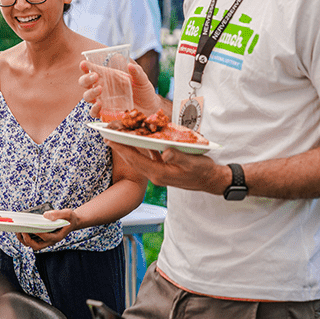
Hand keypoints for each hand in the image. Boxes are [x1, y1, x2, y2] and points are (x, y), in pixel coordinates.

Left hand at [17, 208, 79, 250]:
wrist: (71, 222)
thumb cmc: (69, 218)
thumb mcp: (68, 213)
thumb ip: (58, 214)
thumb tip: (45, 215)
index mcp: (57, 237)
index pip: (46, 237)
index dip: (38, 233)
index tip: (31, 227)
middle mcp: (50, 241)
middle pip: (36, 246)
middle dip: (27, 240)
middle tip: (21, 231)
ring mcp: (45, 241)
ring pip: (32, 245)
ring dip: (24, 239)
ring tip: (18, 230)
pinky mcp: (41, 238)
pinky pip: (31, 241)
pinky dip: (25, 237)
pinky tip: (21, 229)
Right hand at [79, 60, 161, 118]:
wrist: (150, 108)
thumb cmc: (143, 90)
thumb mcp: (142, 79)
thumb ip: (137, 72)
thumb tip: (130, 65)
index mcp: (108, 76)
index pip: (92, 69)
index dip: (85, 66)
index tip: (84, 64)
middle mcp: (102, 88)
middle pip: (85, 83)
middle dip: (86, 79)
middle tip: (95, 76)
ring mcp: (103, 101)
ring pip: (87, 97)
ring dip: (90, 92)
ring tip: (100, 89)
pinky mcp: (106, 113)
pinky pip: (94, 112)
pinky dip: (94, 109)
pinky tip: (100, 104)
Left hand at [107, 139, 229, 194]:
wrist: (211, 181)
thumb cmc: (203, 171)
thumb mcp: (192, 162)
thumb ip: (178, 156)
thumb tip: (165, 150)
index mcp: (160, 174)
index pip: (136, 160)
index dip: (123, 150)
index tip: (110, 140)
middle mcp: (157, 175)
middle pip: (134, 161)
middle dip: (121, 149)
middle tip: (108, 137)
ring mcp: (160, 173)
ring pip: (140, 160)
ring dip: (129, 150)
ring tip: (119, 139)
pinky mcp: (164, 170)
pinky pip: (149, 159)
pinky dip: (142, 150)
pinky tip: (140, 142)